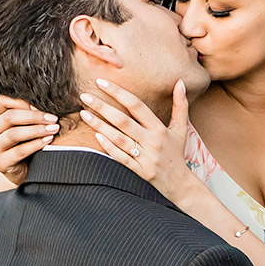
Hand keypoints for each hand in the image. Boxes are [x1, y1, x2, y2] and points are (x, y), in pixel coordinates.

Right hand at [0, 96, 58, 185]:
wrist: (18, 172)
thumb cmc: (24, 145)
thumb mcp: (23, 128)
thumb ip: (27, 116)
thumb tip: (42, 104)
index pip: (2, 101)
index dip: (21, 101)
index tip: (40, 105)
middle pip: (9, 117)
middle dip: (34, 116)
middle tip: (53, 118)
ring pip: (14, 134)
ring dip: (36, 130)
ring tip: (54, 129)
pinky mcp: (0, 163)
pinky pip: (19, 151)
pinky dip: (36, 144)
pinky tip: (48, 140)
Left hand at [79, 78, 194, 198]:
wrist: (179, 183)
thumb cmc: (176, 152)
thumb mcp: (181, 128)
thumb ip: (180, 105)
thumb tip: (180, 82)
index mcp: (159, 128)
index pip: (136, 106)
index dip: (118, 92)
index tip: (101, 82)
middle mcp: (151, 141)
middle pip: (123, 121)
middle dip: (102, 107)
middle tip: (84, 96)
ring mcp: (144, 157)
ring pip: (118, 138)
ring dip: (99, 125)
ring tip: (83, 114)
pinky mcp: (138, 170)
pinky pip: (120, 157)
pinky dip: (108, 147)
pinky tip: (95, 135)